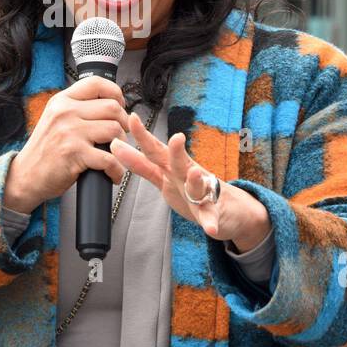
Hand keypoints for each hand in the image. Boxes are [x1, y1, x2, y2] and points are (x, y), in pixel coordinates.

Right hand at [2, 76, 130, 211]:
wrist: (25, 176)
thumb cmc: (44, 151)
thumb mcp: (55, 119)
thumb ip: (77, 109)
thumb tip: (111, 104)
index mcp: (62, 101)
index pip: (96, 83)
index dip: (115, 93)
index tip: (120, 106)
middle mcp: (65, 112)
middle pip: (112, 107)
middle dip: (123, 123)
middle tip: (120, 135)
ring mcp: (69, 132)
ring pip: (114, 130)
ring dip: (122, 146)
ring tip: (116, 154)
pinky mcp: (74, 154)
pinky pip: (109, 158)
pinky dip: (116, 170)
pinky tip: (112, 173)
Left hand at [110, 113, 269, 251]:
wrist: (230, 209)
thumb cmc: (192, 189)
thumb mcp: (164, 176)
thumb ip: (141, 164)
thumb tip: (116, 146)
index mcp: (173, 168)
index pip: (156, 149)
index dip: (143, 135)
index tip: (132, 118)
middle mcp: (187, 176)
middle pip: (180, 162)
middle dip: (177, 151)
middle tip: (177, 138)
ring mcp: (203, 194)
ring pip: (198, 186)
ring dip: (196, 180)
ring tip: (195, 175)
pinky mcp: (214, 212)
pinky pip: (211, 217)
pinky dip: (210, 222)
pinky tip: (210, 228)